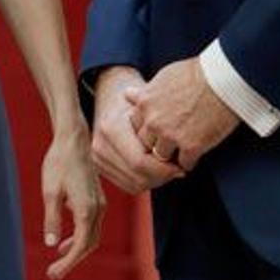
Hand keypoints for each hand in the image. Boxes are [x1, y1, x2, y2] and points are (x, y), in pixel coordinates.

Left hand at [42, 119, 104, 279]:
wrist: (73, 140)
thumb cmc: (59, 164)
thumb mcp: (50, 192)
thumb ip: (52, 219)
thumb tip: (52, 244)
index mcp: (87, 210)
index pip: (81, 246)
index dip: (68, 263)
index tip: (53, 274)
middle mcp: (98, 209)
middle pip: (90, 244)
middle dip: (73, 261)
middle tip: (54, 273)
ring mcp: (100, 204)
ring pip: (92, 236)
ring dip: (77, 250)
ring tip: (59, 260)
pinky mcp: (97, 199)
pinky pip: (92, 226)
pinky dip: (81, 237)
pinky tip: (65, 241)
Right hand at [90, 65, 185, 194]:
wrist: (111, 94)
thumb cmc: (137, 99)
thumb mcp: (151, 109)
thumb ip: (163, 135)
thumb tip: (180, 169)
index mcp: (112, 129)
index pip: (140, 162)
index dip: (164, 169)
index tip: (181, 165)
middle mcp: (100, 145)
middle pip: (137, 177)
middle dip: (162, 177)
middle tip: (179, 170)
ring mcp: (97, 158)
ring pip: (134, 185)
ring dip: (156, 181)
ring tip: (169, 169)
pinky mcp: (100, 166)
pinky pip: (128, 185)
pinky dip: (146, 182)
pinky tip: (157, 172)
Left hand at [126, 58, 238, 172]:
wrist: (223, 79)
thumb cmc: (197, 73)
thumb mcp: (164, 76)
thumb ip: (145, 92)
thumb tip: (127, 94)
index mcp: (145, 103)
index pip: (136, 126)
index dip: (148, 129)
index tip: (159, 129)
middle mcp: (154, 121)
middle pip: (146, 144)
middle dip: (157, 144)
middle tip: (170, 144)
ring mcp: (171, 135)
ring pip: (162, 157)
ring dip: (172, 156)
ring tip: (182, 152)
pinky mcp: (191, 146)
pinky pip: (184, 164)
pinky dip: (189, 162)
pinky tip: (196, 155)